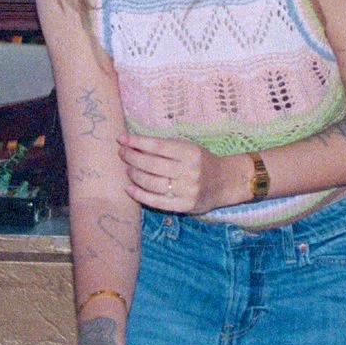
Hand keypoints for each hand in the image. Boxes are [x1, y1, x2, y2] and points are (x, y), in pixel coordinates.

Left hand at [118, 133, 242, 214]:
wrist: (224, 181)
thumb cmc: (200, 161)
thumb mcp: (188, 147)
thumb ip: (165, 147)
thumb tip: (134, 144)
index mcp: (190, 153)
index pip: (157, 147)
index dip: (137, 142)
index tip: (121, 139)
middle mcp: (189, 171)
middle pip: (152, 165)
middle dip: (132, 158)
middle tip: (122, 153)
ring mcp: (186, 190)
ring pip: (151, 183)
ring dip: (134, 175)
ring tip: (128, 169)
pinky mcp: (184, 206)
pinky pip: (156, 201)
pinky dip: (139, 195)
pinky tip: (129, 188)